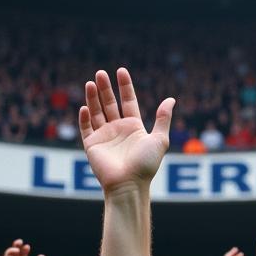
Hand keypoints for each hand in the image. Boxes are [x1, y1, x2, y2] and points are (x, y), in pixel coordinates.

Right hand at [78, 68, 173, 194]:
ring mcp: (105, 137)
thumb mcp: (159, 140)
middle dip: (105, 88)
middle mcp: (119, 130)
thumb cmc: (146, 165)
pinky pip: (86, 128)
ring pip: (97, 112)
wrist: (129, 184)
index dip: (125, 86)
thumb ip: (163, 119)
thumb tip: (171, 99)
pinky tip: (85, 107)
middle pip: (110, 103)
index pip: (128, 101)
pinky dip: (85, 117)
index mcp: (134, 127)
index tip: (121, 71)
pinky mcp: (92, 145)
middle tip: (101, 73)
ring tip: (91, 82)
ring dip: (93, 97)